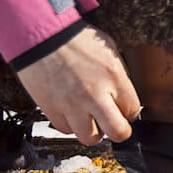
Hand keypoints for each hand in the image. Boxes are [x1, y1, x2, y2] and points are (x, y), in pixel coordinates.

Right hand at [17, 25, 140, 144]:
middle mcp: (95, 94)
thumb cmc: (73, 38)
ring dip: (92, 130)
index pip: (132, 110)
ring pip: (90, 138)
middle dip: (119, 130)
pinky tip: (71, 112)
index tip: (122, 108)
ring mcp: (72, 105)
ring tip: (90, 119)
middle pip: (118, 132)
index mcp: (113, 77)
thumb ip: (119, 76)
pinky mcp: (51, 109)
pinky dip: (70, 124)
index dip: (128, 111)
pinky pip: (65, 129)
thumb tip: (123, 96)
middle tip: (114, 124)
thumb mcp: (108, 50)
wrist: (39, 34)